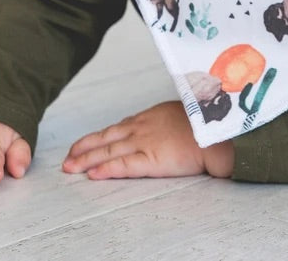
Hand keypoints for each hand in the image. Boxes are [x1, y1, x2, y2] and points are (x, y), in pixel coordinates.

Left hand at [62, 100, 233, 179]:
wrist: (219, 130)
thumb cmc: (209, 123)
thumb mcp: (182, 113)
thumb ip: (170, 121)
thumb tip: (170, 128)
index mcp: (151, 117)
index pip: (118, 128)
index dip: (99, 137)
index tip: (85, 143)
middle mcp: (142, 128)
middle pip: (106, 138)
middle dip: (84, 148)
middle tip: (68, 157)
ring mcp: (145, 142)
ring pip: (108, 152)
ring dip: (86, 160)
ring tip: (70, 168)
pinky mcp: (151, 159)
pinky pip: (123, 166)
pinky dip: (105, 170)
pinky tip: (92, 174)